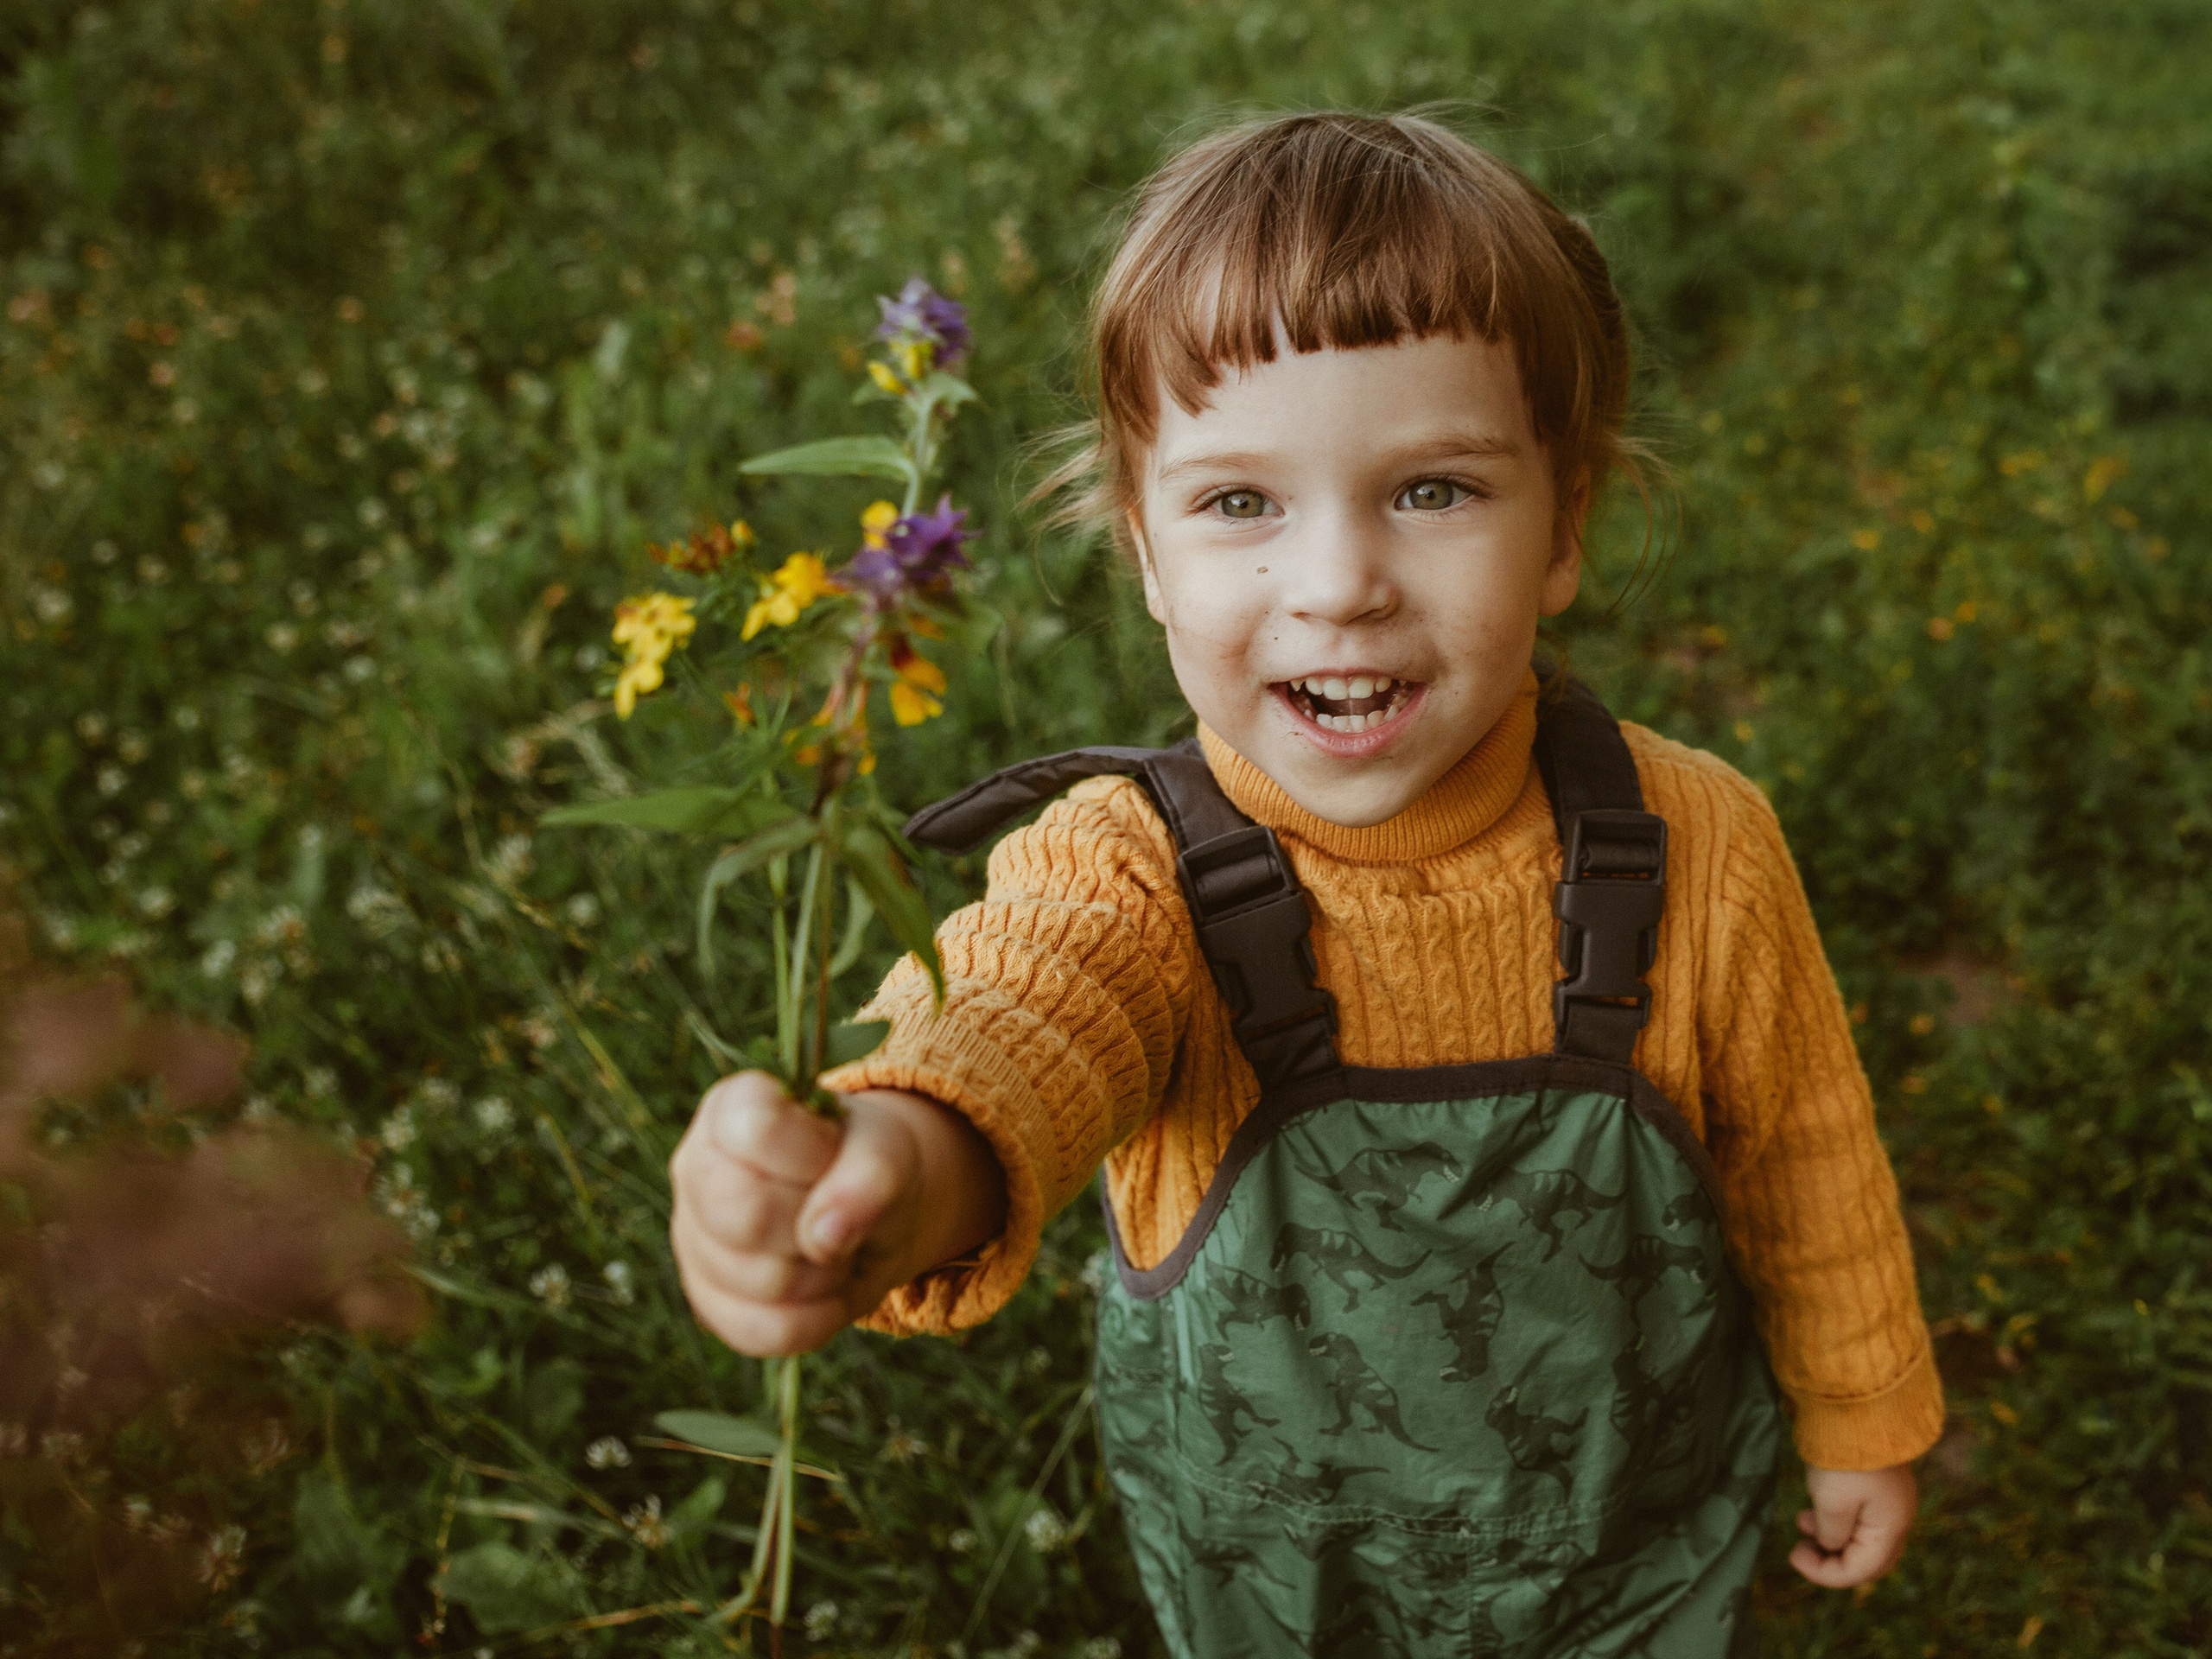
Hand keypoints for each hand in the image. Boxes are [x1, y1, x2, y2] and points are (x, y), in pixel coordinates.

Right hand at [669, 1071, 1005, 1355]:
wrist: (864, 1209)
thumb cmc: (863, 1163)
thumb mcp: (887, 1150)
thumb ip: (869, 1174)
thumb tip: (824, 1237)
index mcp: (730, 1109)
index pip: (756, 1130)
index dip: (812, 1155)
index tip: (835, 1155)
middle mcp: (694, 1169)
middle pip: (744, 1213)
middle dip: (814, 1220)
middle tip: (836, 1209)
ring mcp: (691, 1241)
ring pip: (761, 1282)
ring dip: (825, 1271)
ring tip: (833, 1244)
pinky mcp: (708, 1303)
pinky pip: (766, 1331)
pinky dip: (817, 1316)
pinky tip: (824, 1285)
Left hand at [1790, 1462, 1916, 1587]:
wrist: (1857, 1407)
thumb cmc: (1844, 1459)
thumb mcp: (1832, 1503)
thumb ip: (1831, 1534)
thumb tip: (1830, 1545)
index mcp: (1891, 1529)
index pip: (1861, 1570)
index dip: (1825, 1574)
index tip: (1794, 1555)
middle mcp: (1897, 1519)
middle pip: (1868, 1560)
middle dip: (1834, 1563)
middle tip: (1803, 1551)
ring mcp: (1890, 1501)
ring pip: (1862, 1539)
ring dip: (1832, 1539)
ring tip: (1801, 1525)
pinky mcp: (1878, 1485)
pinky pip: (1859, 1517)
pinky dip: (1836, 1521)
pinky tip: (1811, 1511)